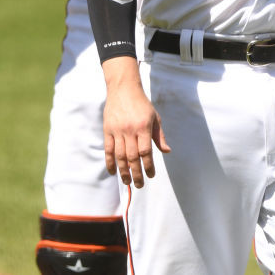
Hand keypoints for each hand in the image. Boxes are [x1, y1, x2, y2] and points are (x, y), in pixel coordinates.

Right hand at [101, 56, 169, 187]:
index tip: (151, 175)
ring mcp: (117, 131)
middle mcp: (130, 130)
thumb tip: (167, 151)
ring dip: (123, 171)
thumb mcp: (155, 117)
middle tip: (140, 185)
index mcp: (143, 127)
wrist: (123, 89)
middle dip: (136, 173)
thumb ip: (159, 136)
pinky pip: (108, 150)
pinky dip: (110, 162)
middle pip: (132, 157)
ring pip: (120, 156)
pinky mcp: (107, 130)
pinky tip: (113, 172)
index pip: (146, 151)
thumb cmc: (142, 104)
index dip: (149, 165)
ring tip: (127, 182)